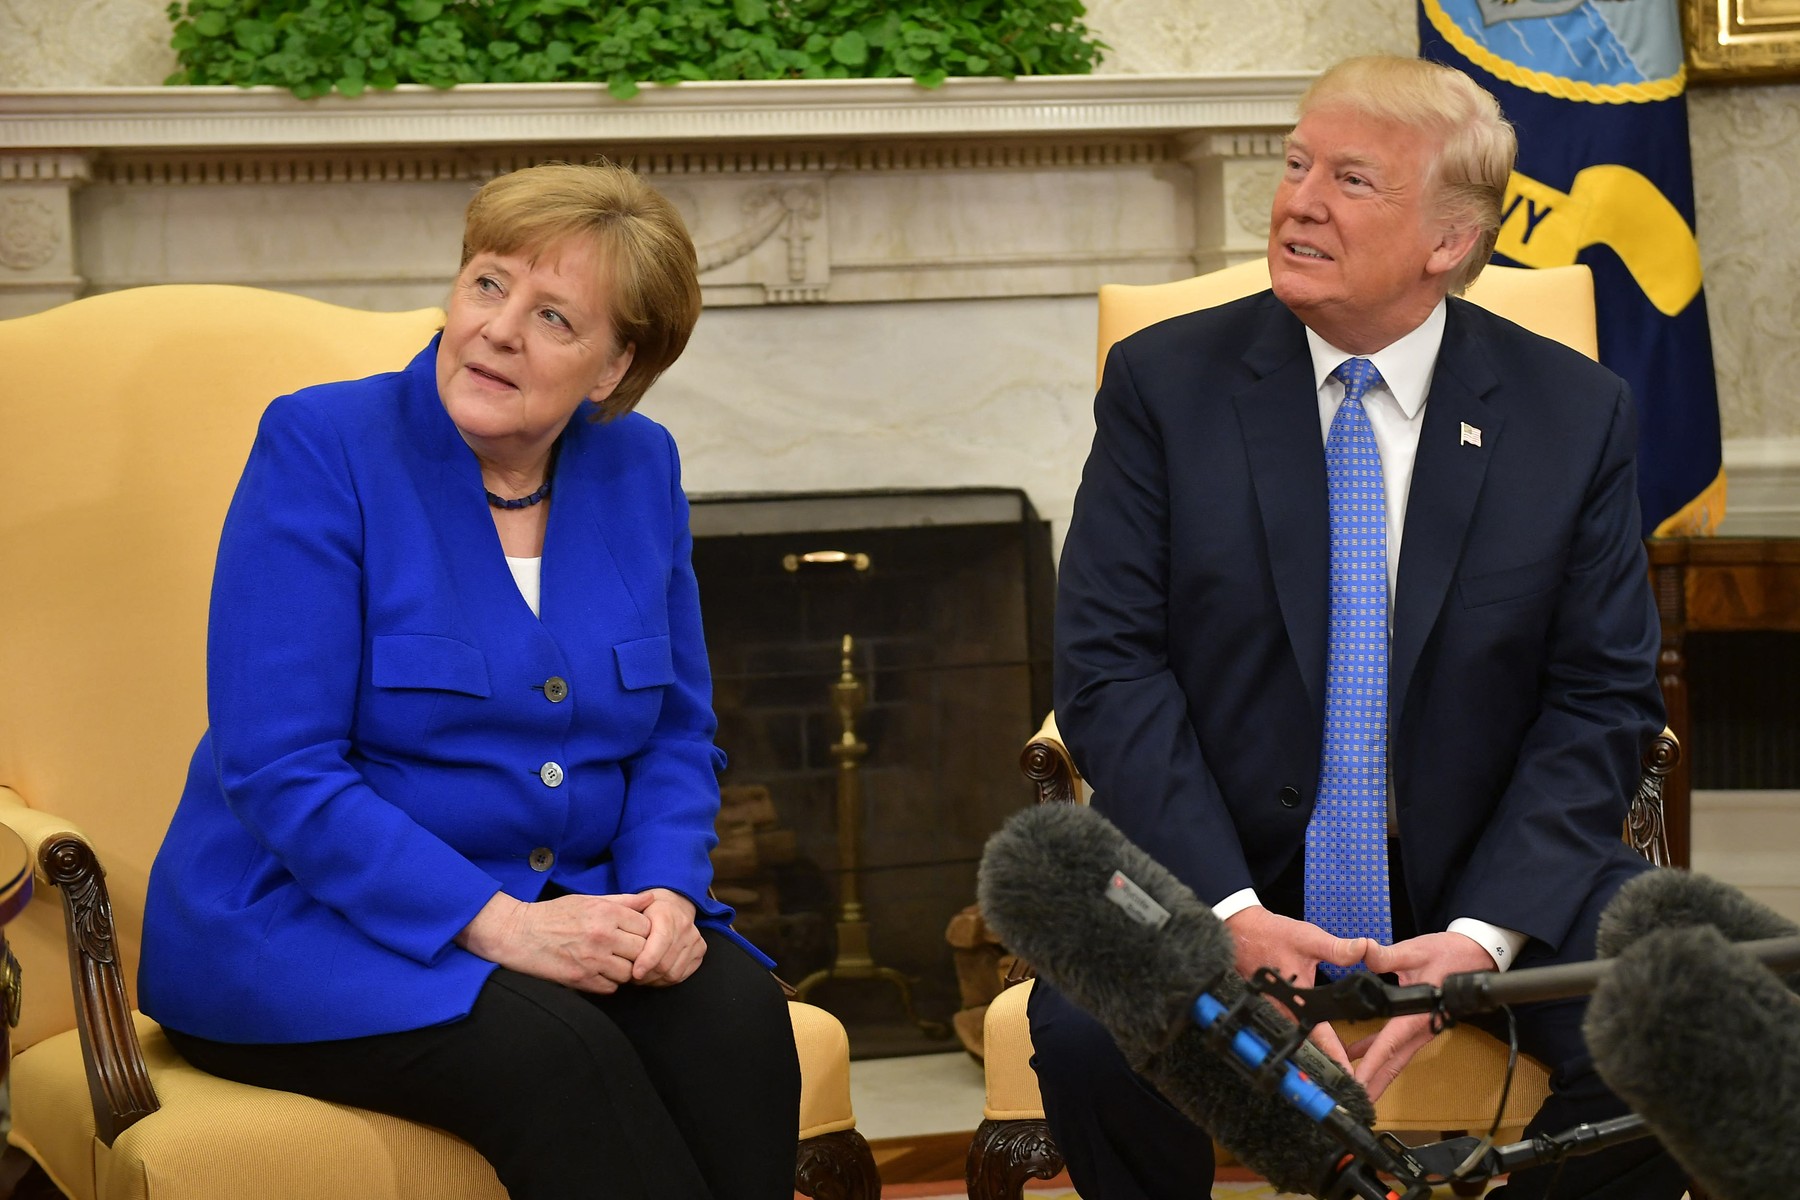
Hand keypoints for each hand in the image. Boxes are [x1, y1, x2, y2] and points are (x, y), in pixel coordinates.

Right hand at [456, 890, 652, 993]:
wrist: (519, 934)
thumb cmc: (555, 914)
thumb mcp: (589, 900)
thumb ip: (623, 901)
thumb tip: (652, 898)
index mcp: (607, 913)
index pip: (647, 927)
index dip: (644, 932)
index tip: (634, 934)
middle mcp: (603, 936)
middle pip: (642, 951)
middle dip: (638, 952)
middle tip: (627, 951)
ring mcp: (593, 960)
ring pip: (629, 973)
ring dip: (624, 970)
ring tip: (612, 962)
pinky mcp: (581, 979)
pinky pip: (611, 988)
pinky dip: (609, 983)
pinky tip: (599, 972)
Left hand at [630, 888, 705, 985]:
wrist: (672, 906)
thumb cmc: (647, 911)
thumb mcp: (633, 909)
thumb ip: (625, 919)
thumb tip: (618, 939)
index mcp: (667, 914)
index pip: (661, 942)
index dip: (647, 960)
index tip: (635, 973)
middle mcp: (684, 926)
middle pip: (666, 962)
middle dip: (647, 975)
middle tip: (631, 977)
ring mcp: (695, 939)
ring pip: (673, 972)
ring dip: (655, 980)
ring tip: (641, 977)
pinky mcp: (700, 950)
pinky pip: (682, 975)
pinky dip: (666, 981)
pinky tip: (654, 976)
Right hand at [1225, 906, 1367, 1067]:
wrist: (1238, 930)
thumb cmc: (1270, 935)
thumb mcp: (1308, 939)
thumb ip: (1337, 948)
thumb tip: (1364, 949)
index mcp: (1295, 1002)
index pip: (1322, 1039)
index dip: (1338, 1059)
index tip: (1351, 1078)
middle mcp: (1282, 1012)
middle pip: (1309, 1046)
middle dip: (1329, 1060)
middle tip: (1349, 1072)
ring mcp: (1273, 1011)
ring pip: (1297, 1039)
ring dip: (1315, 1049)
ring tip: (1336, 1062)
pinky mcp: (1268, 1005)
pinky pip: (1287, 1026)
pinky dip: (1301, 1035)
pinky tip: (1313, 1034)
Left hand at [1347, 932, 1498, 1100]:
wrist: (1478, 957)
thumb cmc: (1451, 955)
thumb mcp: (1416, 950)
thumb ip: (1388, 956)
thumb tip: (1365, 952)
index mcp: (1419, 1015)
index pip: (1390, 1043)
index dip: (1372, 1063)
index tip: (1358, 1081)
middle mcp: (1422, 1029)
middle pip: (1394, 1063)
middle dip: (1374, 1083)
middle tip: (1353, 1102)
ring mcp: (1423, 1030)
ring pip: (1396, 1058)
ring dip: (1375, 1072)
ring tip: (1352, 1086)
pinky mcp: (1421, 1026)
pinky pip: (1397, 1046)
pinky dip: (1379, 1054)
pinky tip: (1358, 1053)